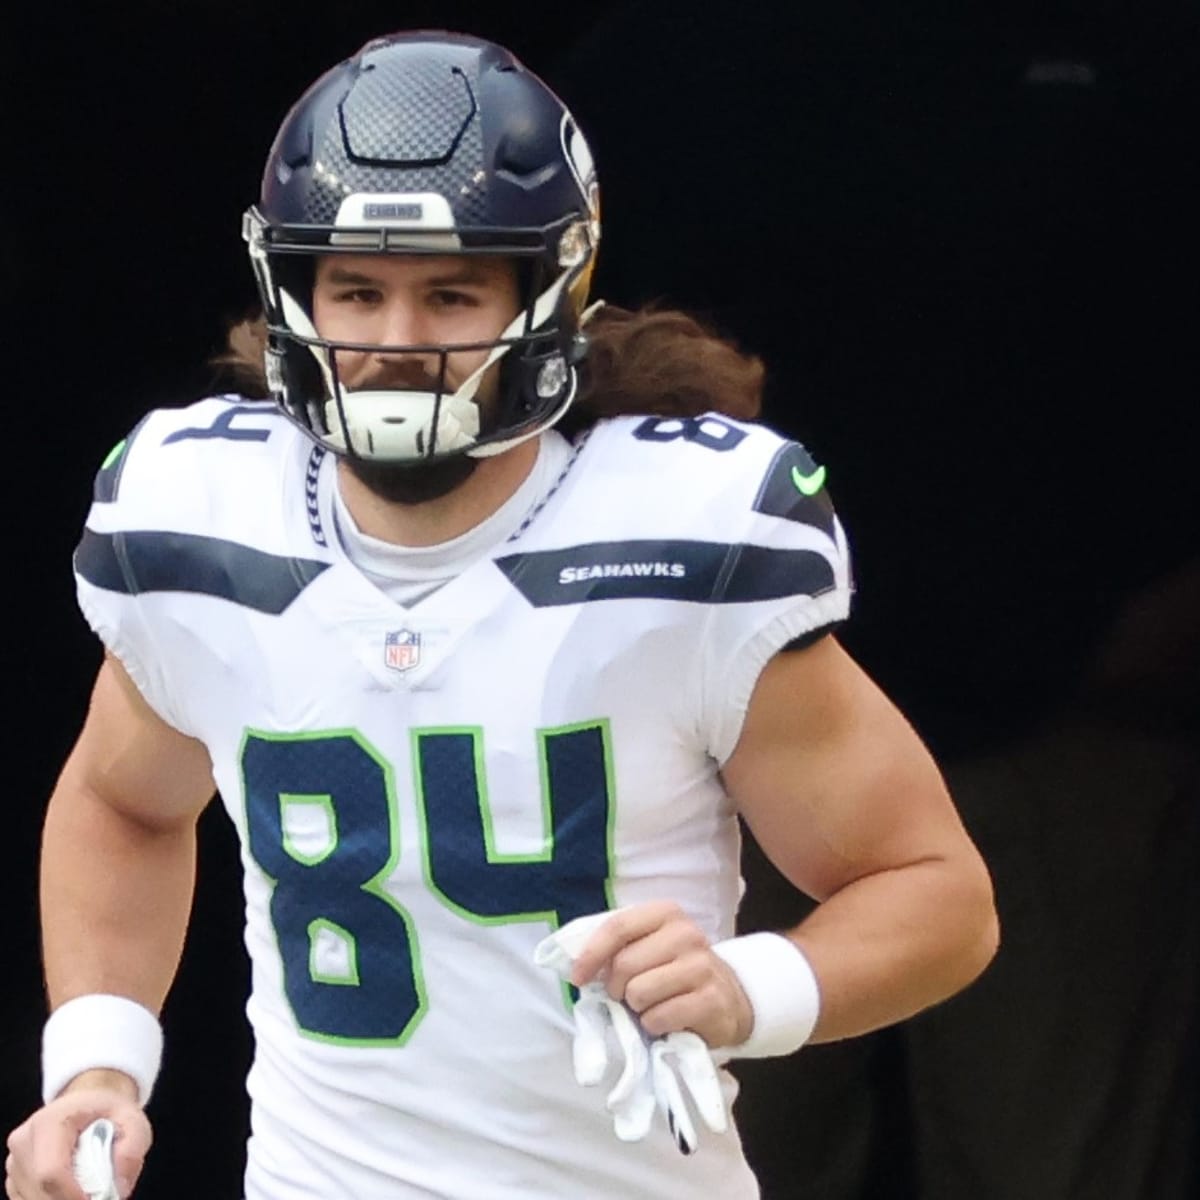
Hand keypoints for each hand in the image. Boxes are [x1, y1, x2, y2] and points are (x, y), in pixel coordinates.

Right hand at [5, 1075, 149, 1199]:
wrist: (86, 1103)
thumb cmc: (107, 1111)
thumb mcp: (133, 1118)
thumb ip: (133, 1148)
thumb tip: (119, 1186)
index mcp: (50, 1121)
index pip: (51, 1172)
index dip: (72, 1195)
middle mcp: (24, 1141)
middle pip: (41, 1191)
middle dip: (71, 1199)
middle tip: (96, 1192)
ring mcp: (15, 1162)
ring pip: (34, 1199)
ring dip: (62, 1199)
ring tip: (85, 1182)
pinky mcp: (14, 1178)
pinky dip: (53, 1199)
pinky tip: (71, 1187)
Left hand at [569, 901, 754, 1048]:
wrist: (728, 997)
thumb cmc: (674, 970)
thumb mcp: (649, 947)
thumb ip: (618, 946)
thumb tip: (576, 964)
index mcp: (666, 913)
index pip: (617, 927)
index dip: (591, 954)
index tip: (578, 978)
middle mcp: (686, 934)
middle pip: (624, 964)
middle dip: (616, 987)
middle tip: (626, 996)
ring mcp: (701, 966)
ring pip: (639, 993)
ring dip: (637, 1008)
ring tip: (650, 1005)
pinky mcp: (710, 1001)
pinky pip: (659, 1017)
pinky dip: (654, 1024)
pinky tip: (666, 1019)